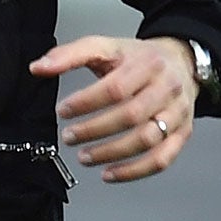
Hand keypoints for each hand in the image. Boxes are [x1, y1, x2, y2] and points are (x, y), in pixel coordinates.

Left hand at [31, 35, 197, 181]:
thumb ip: (68, 55)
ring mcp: (177, 113)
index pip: (116, 88)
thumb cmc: (137, 58)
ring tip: (84, 157)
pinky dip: (135, 171)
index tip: (63, 111)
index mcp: (146, 65)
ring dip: (112, 153)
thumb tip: (37, 68)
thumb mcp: (104, 47)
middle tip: (69, 137)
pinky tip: (109, 173)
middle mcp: (167, 89)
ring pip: (148, 140)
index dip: (86, 103)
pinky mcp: (183, 133)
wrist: (180, 62)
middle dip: (95, 130)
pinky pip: (163, 158)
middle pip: (132, 116)